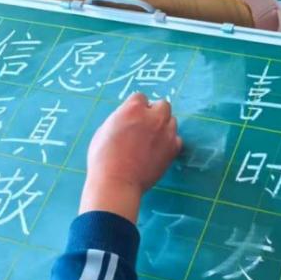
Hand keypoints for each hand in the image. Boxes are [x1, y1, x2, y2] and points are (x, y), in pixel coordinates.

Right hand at [79, 93, 181, 222]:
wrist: (117, 182)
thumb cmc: (103, 158)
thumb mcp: (104, 130)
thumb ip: (121, 119)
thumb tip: (128, 118)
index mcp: (133, 109)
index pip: (141, 97)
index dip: (136, 107)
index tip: (132, 118)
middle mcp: (153, 117)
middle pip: (163, 105)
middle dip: (155, 113)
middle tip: (146, 126)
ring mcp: (166, 132)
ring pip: (172, 121)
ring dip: (164, 126)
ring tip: (152, 140)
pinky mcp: (173, 148)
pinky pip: (177, 139)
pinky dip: (170, 142)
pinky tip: (159, 151)